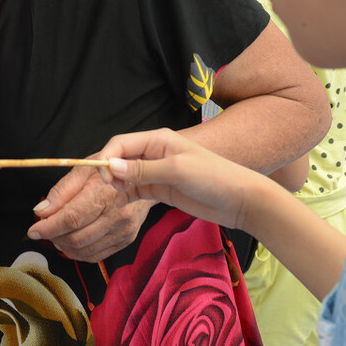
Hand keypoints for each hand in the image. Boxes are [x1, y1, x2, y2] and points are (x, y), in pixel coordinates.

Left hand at [27, 161, 152, 260]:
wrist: (144, 179)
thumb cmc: (109, 171)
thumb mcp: (83, 170)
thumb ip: (61, 191)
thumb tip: (41, 210)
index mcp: (105, 194)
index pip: (72, 218)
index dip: (49, 227)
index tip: (33, 229)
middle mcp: (117, 215)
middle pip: (76, 237)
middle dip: (53, 236)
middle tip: (43, 229)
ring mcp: (124, 231)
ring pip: (84, 250)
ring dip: (63, 246)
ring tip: (55, 234)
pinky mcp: (126, 241)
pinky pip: (96, 256)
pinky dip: (77, 253)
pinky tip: (69, 242)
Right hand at [98, 129, 261, 230]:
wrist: (242, 201)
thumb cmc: (215, 178)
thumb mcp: (178, 170)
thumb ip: (143, 169)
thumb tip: (111, 166)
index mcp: (158, 140)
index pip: (120, 143)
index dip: (106, 157)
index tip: (102, 177)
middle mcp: (153, 153)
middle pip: (119, 158)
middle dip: (107, 172)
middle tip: (109, 188)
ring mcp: (156, 172)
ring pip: (124, 176)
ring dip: (115, 185)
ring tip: (115, 197)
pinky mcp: (160, 189)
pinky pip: (134, 191)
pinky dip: (123, 197)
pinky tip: (118, 205)